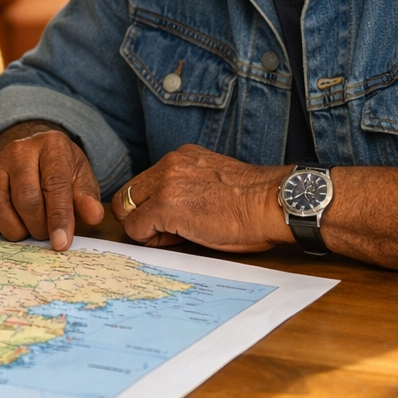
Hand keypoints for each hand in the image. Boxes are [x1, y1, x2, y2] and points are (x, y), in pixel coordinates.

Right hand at [0, 125, 104, 249]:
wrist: (34, 153)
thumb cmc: (61, 169)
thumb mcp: (81, 177)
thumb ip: (86, 196)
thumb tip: (93, 216)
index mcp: (51, 145)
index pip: (55, 184)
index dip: (59, 217)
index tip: (61, 244)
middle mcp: (18, 151)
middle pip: (25, 197)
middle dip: (37, 226)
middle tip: (45, 235)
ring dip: (12, 228)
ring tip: (26, 232)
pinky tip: (2, 227)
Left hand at [114, 145, 291, 251]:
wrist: (271, 203)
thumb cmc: (254, 201)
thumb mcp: (214, 182)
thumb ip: (188, 186)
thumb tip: (172, 211)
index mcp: (182, 157)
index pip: (146, 181)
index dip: (152, 205)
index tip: (173, 219)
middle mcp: (169, 164)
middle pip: (129, 193)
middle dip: (140, 215)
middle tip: (166, 231)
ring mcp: (165, 183)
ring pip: (126, 209)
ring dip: (143, 226)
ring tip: (173, 236)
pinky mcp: (165, 206)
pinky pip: (135, 228)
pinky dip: (149, 239)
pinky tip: (176, 240)